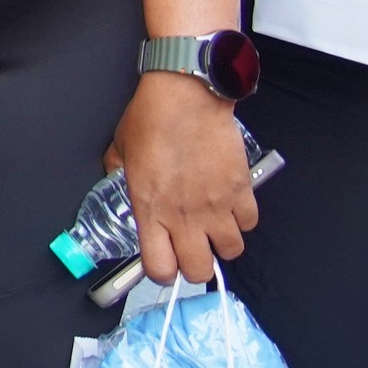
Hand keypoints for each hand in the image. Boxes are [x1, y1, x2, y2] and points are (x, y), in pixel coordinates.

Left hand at [111, 73, 254, 286]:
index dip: (162, 272)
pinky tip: (231, 204)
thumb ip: (119, 173)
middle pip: (199, 271)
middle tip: (192, 248)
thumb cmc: (150, 118)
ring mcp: (215, 206)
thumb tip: (118, 179)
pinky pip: (249, 223)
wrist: (186, 95)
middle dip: (196, 265)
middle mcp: (183, 216)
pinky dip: (242, 219)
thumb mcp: (120, 149)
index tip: (164, 262)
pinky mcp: (241, 191)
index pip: (159, 268)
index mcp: (149, 209)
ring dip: (223, 243)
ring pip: (230, 252)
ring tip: (214, 226)